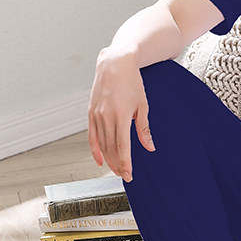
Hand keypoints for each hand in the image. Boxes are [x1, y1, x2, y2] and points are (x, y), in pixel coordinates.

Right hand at [88, 49, 154, 180]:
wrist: (114, 65)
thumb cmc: (133, 83)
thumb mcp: (143, 105)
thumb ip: (144, 128)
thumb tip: (150, 148)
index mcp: (121, 115)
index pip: (123, 146)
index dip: (125, 163)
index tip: (129, 175)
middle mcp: (106, 117)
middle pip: (111, 148)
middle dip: (117, 164)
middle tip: (124, 176)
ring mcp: (96, 115)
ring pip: (101, 144)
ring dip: (108, 159)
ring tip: (115, 170)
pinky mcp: (90, 113)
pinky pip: (91, 136)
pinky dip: (95, 150)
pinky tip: (100, 161)